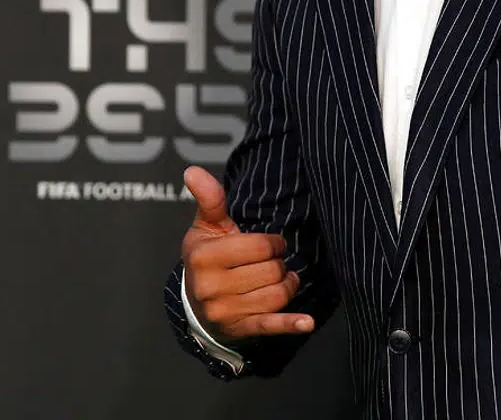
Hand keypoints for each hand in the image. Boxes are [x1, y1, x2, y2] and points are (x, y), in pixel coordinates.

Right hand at [181, 166, 314, 341]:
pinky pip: (270, 326)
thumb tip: (193, 170)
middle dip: (279, 264)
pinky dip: (290, 324)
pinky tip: (307, 322)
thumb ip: (209, 199)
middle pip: (272, 271)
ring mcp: (225, 311)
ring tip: (281, 279)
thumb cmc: (207, 259)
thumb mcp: (206, 228)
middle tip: (272, 263)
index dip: (273, 243)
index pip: (260, 246)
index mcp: (204, 257)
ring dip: (287, 285)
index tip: (269, 244)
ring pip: (277, 295)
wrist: (196, 307)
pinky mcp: (240, 329)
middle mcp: (212, 286)